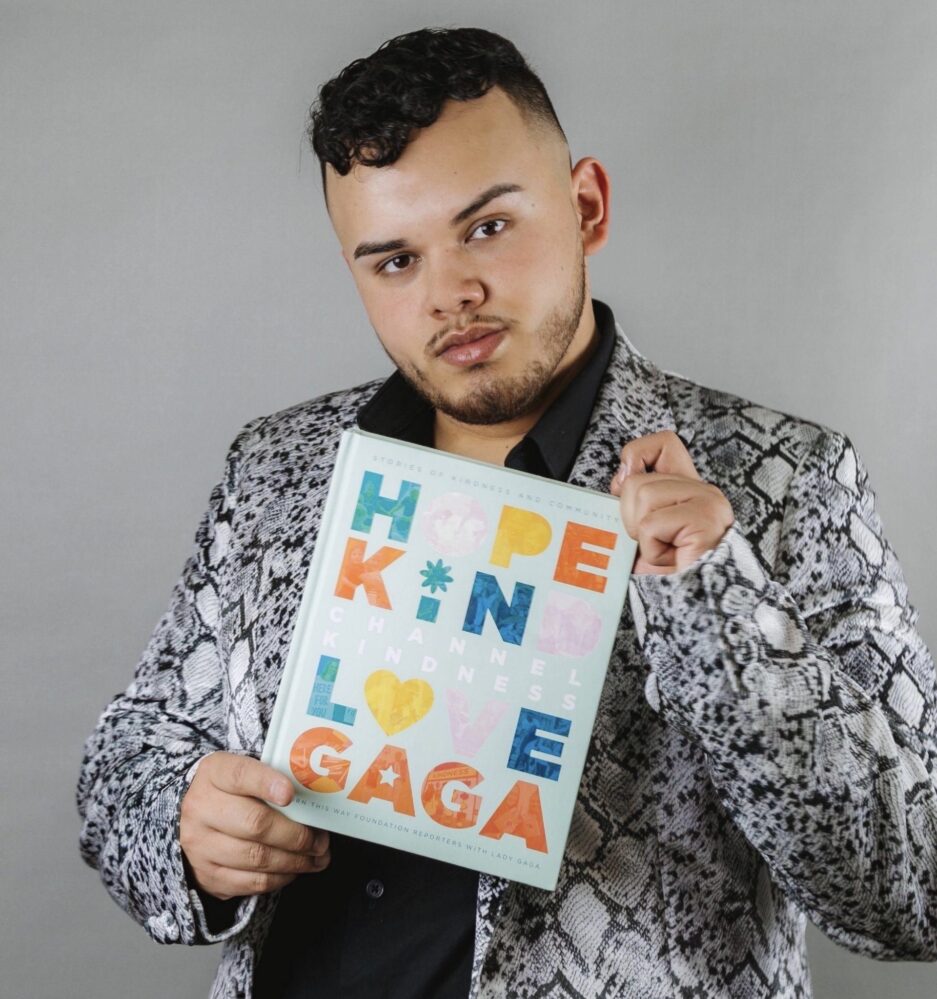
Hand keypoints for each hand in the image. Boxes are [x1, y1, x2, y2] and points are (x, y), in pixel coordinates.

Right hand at [179, 751, 330, 901]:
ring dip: (295, 860)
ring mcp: (201, 845)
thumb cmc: (232, 791)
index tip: (290, 794)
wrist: (192, 818)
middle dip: (296, 835)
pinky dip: (280, 878)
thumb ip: (273, 777)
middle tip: (320, 840)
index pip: (241, 775)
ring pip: (256, 857)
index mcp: (214, 773)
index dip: (267, 784)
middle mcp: (202, 808)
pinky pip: (250, 882)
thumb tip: (315, 795)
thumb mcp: (244, 771)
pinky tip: (294, 869)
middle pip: (255, 823)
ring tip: (316, 857)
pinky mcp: (207, 875)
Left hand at [609, 430, 733, 574]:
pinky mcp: (705, 519)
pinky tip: (672, 560)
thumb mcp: (642, 532)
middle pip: (637, 481)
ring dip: (641, 536)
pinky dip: (652, 550)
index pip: (664, 443)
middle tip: (654, 543)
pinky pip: (651, 524)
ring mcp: (707, 502)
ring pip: (642, 497)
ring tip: (665, 552)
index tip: (625, 485)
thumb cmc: (669, 576)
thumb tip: (619, 480)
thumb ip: (633, 502)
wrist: (696, 609)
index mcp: (687, 488)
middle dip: (630, 518)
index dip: (636, 455)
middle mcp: (702, 490)